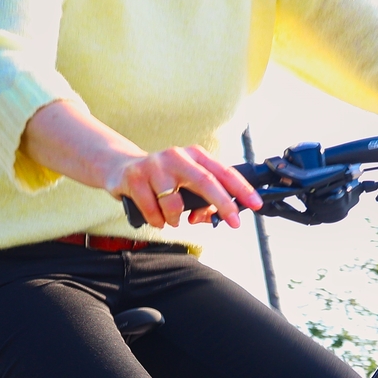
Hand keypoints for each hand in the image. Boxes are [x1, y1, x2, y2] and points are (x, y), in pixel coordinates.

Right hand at [105, 146, 261, 230]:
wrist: (121, 167)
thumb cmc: (162, 178)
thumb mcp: (185, 182)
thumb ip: (203, 200)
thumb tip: (211, 217)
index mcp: (194, 155)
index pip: (223, 171)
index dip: (242, 189)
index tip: (256, 204)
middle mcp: (176, 156)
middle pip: (206, 181)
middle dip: (223, 204)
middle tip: (234, 222)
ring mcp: (154, 165)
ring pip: (174, 203)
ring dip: (176, 219)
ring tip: (171, 219)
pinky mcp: (134, 178)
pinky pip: (153, 211)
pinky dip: (158, 221)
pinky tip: (157, 218)